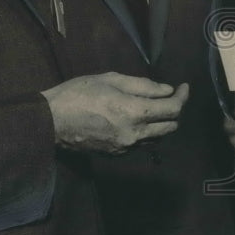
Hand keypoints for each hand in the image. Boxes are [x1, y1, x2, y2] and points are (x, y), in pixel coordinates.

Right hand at [42, 72, 188, 154]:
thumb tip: (167, 90)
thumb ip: (144, 85)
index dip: (183, 97)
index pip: (173, 109)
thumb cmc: (79, 93)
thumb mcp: (112, 79)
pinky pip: (141, 144)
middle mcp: (134, 134)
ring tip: (155, 106)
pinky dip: (147, 132)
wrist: (50, 122)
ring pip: (158, 138)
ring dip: (162, 123)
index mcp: (134, 112)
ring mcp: (125, 147)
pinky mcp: (116, 154)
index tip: (184, 86)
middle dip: (175, 111)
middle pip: (171, 127)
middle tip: (170, 96)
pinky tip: (137, 119)